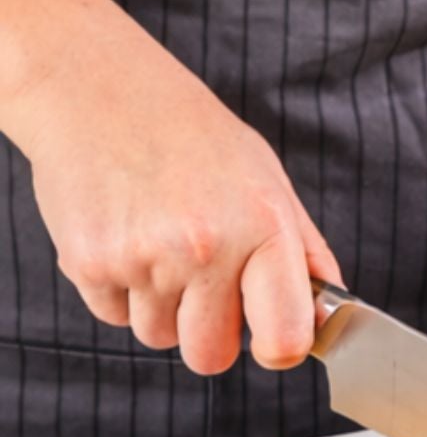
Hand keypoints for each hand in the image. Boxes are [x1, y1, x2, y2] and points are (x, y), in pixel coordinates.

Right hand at [14, 21, 337, 374]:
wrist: (88, 79)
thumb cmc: (187, 132)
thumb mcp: (266, 179)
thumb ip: (305, 254)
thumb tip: (329, 320)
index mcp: (262, 227)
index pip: (285, 340)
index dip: (279, 349)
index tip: (270, 339)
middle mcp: (204, 248)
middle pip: (211, 357)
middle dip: (209, 333)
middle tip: (200, 281)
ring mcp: (142, 257)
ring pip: (159, 337)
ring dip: (161, 307)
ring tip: (156, 243)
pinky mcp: (87, 261)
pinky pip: (113, 316)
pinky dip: (118, 289)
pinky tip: (122, 234)